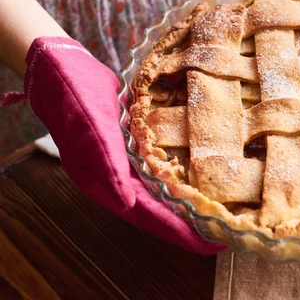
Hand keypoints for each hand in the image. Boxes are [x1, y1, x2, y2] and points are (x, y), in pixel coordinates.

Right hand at [23, 36, 224, 253]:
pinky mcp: (132, 145)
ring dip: (184, 201)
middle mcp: (115, 177)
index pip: (144, 214)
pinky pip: (159, 167)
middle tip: (221, 232)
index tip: (206, 243)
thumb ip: (108, 167)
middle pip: (156, 207)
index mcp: (102, 181)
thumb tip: (127, 204)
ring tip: (216, 210)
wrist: (64, 69)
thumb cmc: (73, 98)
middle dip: (186, 221)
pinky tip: (197, 175)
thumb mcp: (91, 129)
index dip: (175, 230)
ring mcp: (124, 162)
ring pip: (159, 189)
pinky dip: (177, 175)